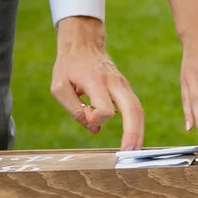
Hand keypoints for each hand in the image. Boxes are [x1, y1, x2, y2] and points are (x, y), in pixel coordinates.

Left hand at [50, 16, 144, 148]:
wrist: (83, 44)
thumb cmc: (69, 66)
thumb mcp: (59, 87)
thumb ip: (74, 109)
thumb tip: (94, 127)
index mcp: (97, 81)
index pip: (104, 110)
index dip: (94, 118)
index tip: (84, 114)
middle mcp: (115, 83)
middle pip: (134, 110)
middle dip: (134, 133)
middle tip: (130, 153)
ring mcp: (124, 85)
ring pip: (139, 110)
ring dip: (138, 132)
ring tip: (134, 152)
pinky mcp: (126, 89)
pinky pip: (135, 109)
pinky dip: (136, 126)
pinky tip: (133, 141)